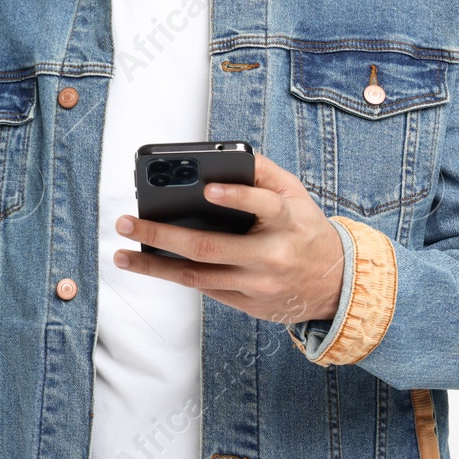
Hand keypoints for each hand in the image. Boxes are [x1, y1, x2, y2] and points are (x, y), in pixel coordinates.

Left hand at [112, 152, 345, 324]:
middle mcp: (272, 255)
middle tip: (126, 223)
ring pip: (199, 276)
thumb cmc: (304, 228)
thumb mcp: (295, 195)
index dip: (236, 197)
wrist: (337, 284)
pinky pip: (205, 288)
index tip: (206, 189)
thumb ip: (263, 172)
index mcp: (287, 220)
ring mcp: (258, 284)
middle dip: (163, 235)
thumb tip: (225, 154)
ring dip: (155, 267)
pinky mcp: (248, 303)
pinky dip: (173, 276)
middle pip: (210, 247)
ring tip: (121, 254)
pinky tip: (147, 264)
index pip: (264, 205)